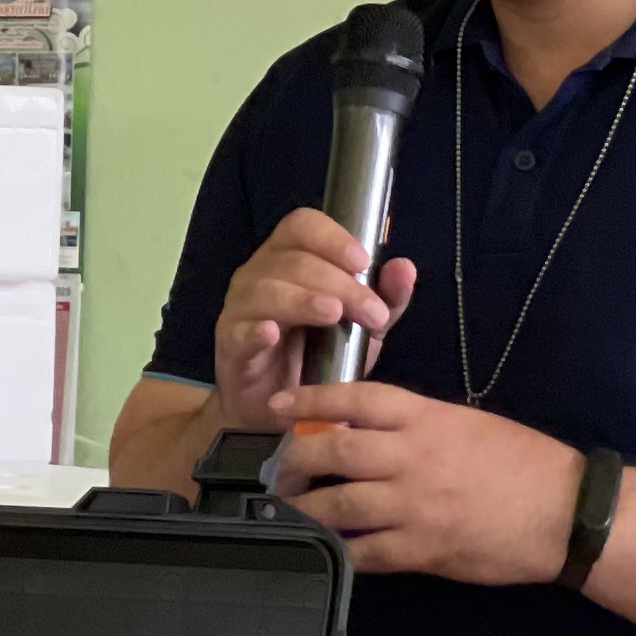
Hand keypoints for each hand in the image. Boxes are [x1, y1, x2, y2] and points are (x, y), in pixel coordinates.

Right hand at [215, 209, 416, 428]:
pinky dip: (256, 329)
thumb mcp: (362, 328)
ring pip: (267, 290)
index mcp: (288, 258)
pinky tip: (273, 334)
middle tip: (371, 312)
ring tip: (334, 315)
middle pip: (293, 261)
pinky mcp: (230, 344)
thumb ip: (385, 298)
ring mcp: (240, 308)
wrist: (280, 410)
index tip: (363, 262)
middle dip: (338, 282)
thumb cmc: (318, 358)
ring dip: (305, 300)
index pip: (302, 225)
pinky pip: (240, 330)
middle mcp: (259, 274)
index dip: (332, 238)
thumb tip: (405, 267)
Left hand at [275, 381, 584, 583]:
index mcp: (425, 419)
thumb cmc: (523, 463)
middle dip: (293, 460)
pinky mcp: (422, 549)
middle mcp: (412, 457)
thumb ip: (415, 426)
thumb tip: (365, 432)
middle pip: (332, 451)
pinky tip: (328, 549)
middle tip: (277, 468)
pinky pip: (364, 553)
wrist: (564, 511)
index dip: (309, 400)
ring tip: (289, 510)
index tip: (280, 406)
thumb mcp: (466, 424)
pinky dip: (340, 551)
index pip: (353, 399)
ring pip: (337, 506)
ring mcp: (414, 506)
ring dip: (304, 509)